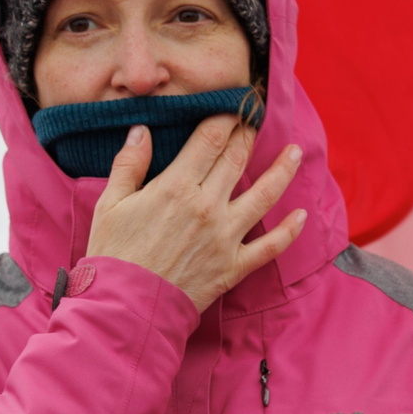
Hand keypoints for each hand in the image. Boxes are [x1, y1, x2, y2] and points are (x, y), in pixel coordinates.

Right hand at [84, 121, 306, 311]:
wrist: (128, 306)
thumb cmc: (114, 255)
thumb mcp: (110, 203)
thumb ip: (129, 164)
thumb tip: (142, 130)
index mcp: (176, 187)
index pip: (209, 140)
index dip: (224, 119)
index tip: (233, 106)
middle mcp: (207, 207)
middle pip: (236, 160)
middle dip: (249, 135)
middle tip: (258, 119)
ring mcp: (225, 237)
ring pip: (263, 196)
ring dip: (282, 171)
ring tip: (295, 152)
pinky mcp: (235, 266)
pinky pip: (270, 246)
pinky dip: (289, 231)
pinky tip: (301, 215)